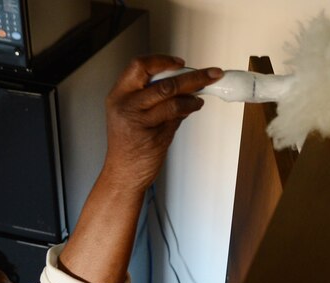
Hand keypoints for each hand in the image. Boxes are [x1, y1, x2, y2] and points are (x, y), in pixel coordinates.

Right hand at [59, 56, 222, 282]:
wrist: (123, 174)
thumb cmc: (128, 144)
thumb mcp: (131, 114)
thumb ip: (152, 96)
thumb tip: (182, 82)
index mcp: (118, 95)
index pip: (139, 66)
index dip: (162, 61)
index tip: (180, 62)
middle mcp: (125, 105)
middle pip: (163, 81)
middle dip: (193, 76)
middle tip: (211, 74)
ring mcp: (138, 121)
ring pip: (172, 99)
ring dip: (193, 96)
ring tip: (200, 98)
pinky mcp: (152, 136)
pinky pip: (175, 117)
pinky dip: (188, 110)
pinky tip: (193, 108)